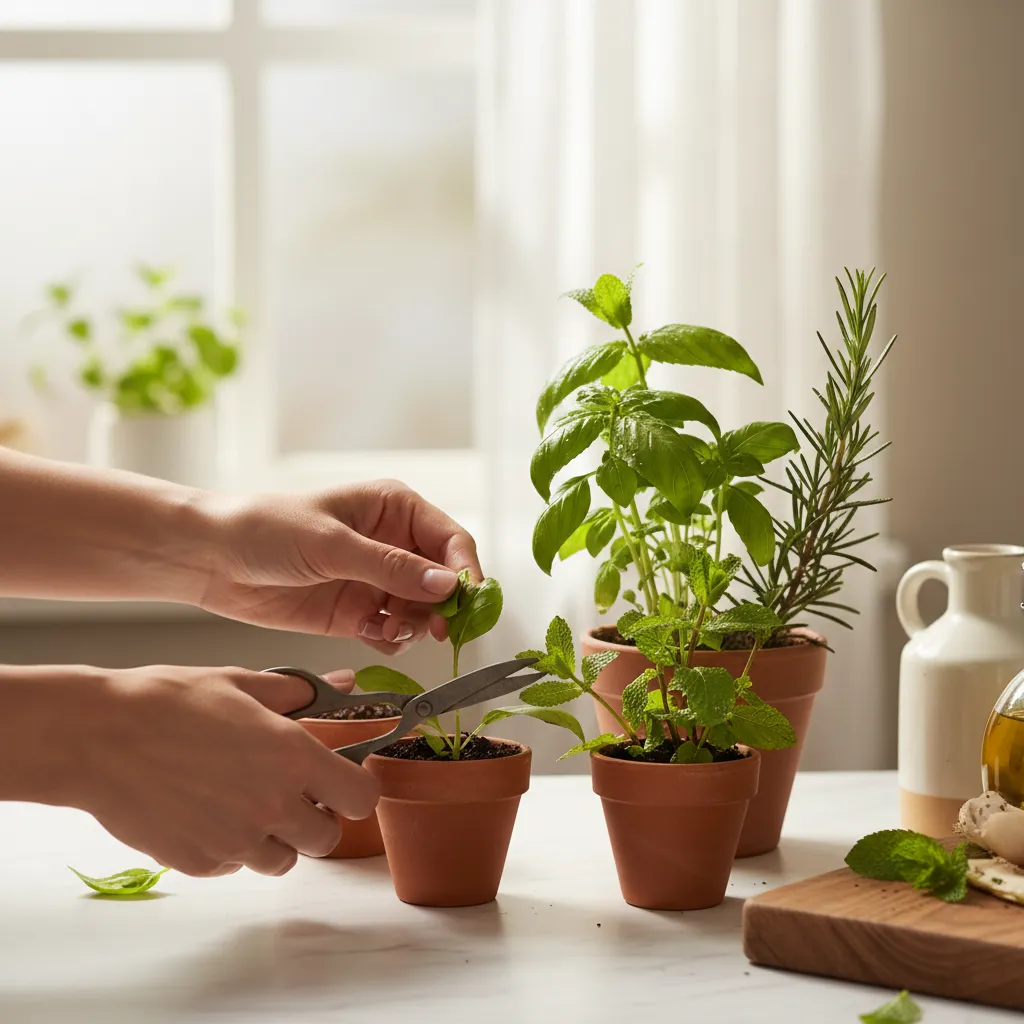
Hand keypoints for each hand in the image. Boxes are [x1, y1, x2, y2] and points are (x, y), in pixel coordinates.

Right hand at [72, 665, 378, 877]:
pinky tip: (207, 813)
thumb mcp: (241, 683)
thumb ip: (299, 693)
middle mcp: (273, 806)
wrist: (98, 736)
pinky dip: (230, 848)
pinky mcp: (200, 862)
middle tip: (290, 791)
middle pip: (327, 837)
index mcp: (293, 757)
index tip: (340, 778)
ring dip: (276, 838)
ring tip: (244, 802)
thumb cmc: (168, 701)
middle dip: (316, 817)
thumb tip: (343, 684)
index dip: (355, 789)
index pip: (361, 797)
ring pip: (283, 860)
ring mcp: (236, 840)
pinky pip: (234, 865)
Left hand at [195, 479, 481, 655]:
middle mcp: (392, 543)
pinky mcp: (356, 612)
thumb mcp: (332, 544)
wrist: (210, 558)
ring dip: (416, 625)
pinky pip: (393, 631)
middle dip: (444, 606)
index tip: (467, 602)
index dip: (464, 571)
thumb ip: (391, 568)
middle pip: (442, 579)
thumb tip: (446, 585)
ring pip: (422, 610)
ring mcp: (375, 580)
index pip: (450, 540)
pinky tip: (373, 637)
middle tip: (440, 630)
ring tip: (391, 630)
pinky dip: (393, 640)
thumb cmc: (267, 528)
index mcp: (394, 508)